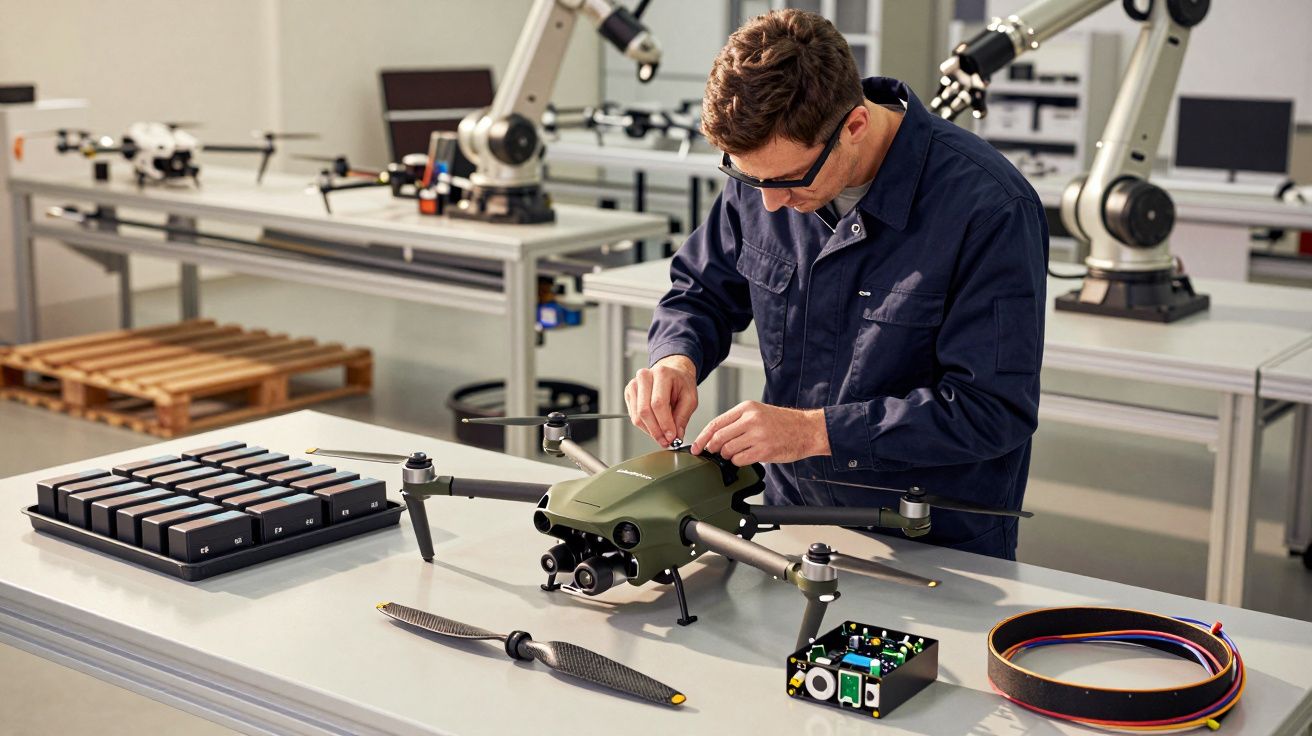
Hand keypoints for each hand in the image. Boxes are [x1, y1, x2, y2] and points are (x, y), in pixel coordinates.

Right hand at [625, 355, 697, 446]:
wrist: (672, 372)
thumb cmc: (681, 383)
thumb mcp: (690, 398)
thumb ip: (683, 417)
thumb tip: (676, 435)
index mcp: (662, 374)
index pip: (658, 403)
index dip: (664, 423)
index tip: (671, 436)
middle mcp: (644, 377)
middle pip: (644, 411)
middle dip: (656, 431)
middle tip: (666, 441)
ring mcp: (634, 384)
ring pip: (637, 416)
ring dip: (650, 431)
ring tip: (662, 437)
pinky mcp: (629, 393)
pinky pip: (633, 416)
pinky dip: (645, 426)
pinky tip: (655, 427)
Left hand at [691, 401, 830, 465]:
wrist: (807, 429)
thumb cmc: (783, 422)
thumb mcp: (758, 413)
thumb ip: (737, 422)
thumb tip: (714, 436)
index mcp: (747, 408)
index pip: (716, 423)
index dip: (702, 437)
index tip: (696, 446)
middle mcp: (751, 420)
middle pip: (718, 438)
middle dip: (713, 449)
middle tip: (715, 453)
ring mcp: (757, 435)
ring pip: (727, 450)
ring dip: (728, 456)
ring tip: (738, 452)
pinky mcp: (764, 451)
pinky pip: (739, 460)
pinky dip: (738, 462)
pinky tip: (746, 457)